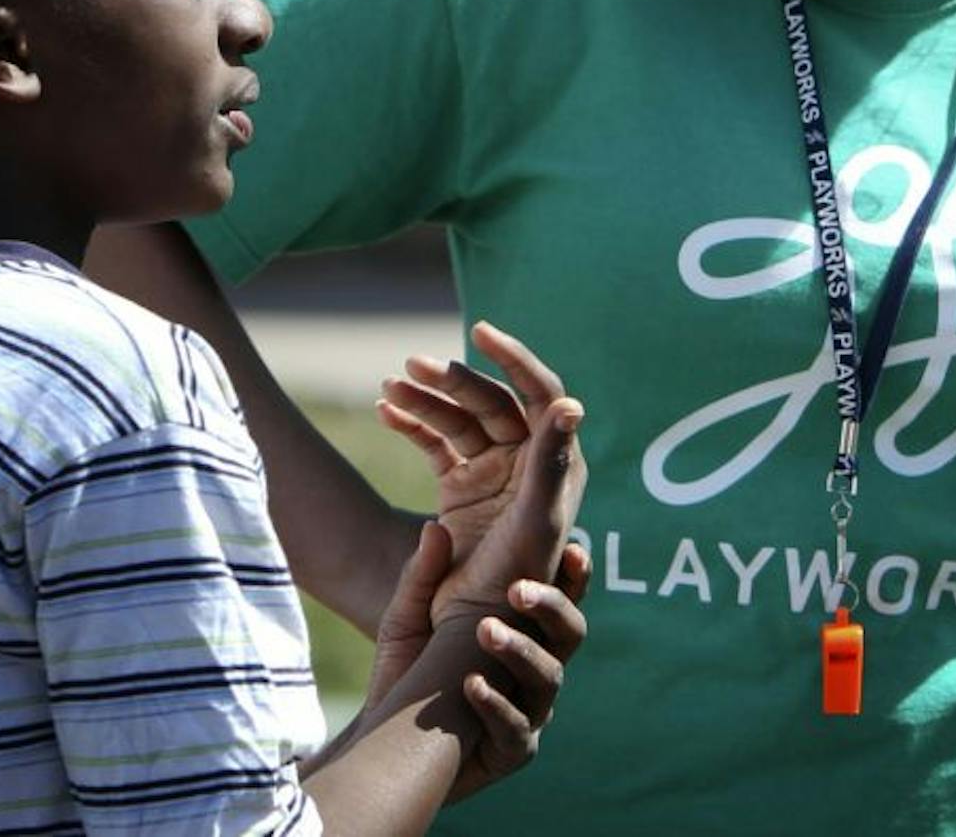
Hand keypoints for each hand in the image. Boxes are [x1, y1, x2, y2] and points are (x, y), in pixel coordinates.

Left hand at [359, 526, 591, 802]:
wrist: (381, 738)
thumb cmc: (406, 670)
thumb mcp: (407, 617)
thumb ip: (423, 575)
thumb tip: (435, 527)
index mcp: (523, 631)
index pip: (560, 599)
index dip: (574, 576)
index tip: (572, 550)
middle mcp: (535, 669)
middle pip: (569, 634)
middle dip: (551, 607)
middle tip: (518, 590)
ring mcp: (528, 711)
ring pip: (548, 678)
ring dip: (520, 652)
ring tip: (485, 632)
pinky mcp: (511, 750)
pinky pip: (518, 729)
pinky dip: (497, 706)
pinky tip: (472, 687)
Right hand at [376, 321, 584, 623]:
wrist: (476, 626)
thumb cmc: (518, 576)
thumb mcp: (537, 517)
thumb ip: (551, 459)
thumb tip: (570, 403)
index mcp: (552, 461)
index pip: (538, 392)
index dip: (514, 357)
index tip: (481, 330)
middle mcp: (525, 461)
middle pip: (489, 401)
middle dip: (451, 380)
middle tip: (412, 366)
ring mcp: (490, 472)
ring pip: (457, 418)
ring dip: (424, 399)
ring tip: (390, 386)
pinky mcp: (461, 487)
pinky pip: (435, 443)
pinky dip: (411, 424)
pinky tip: (385, 410)